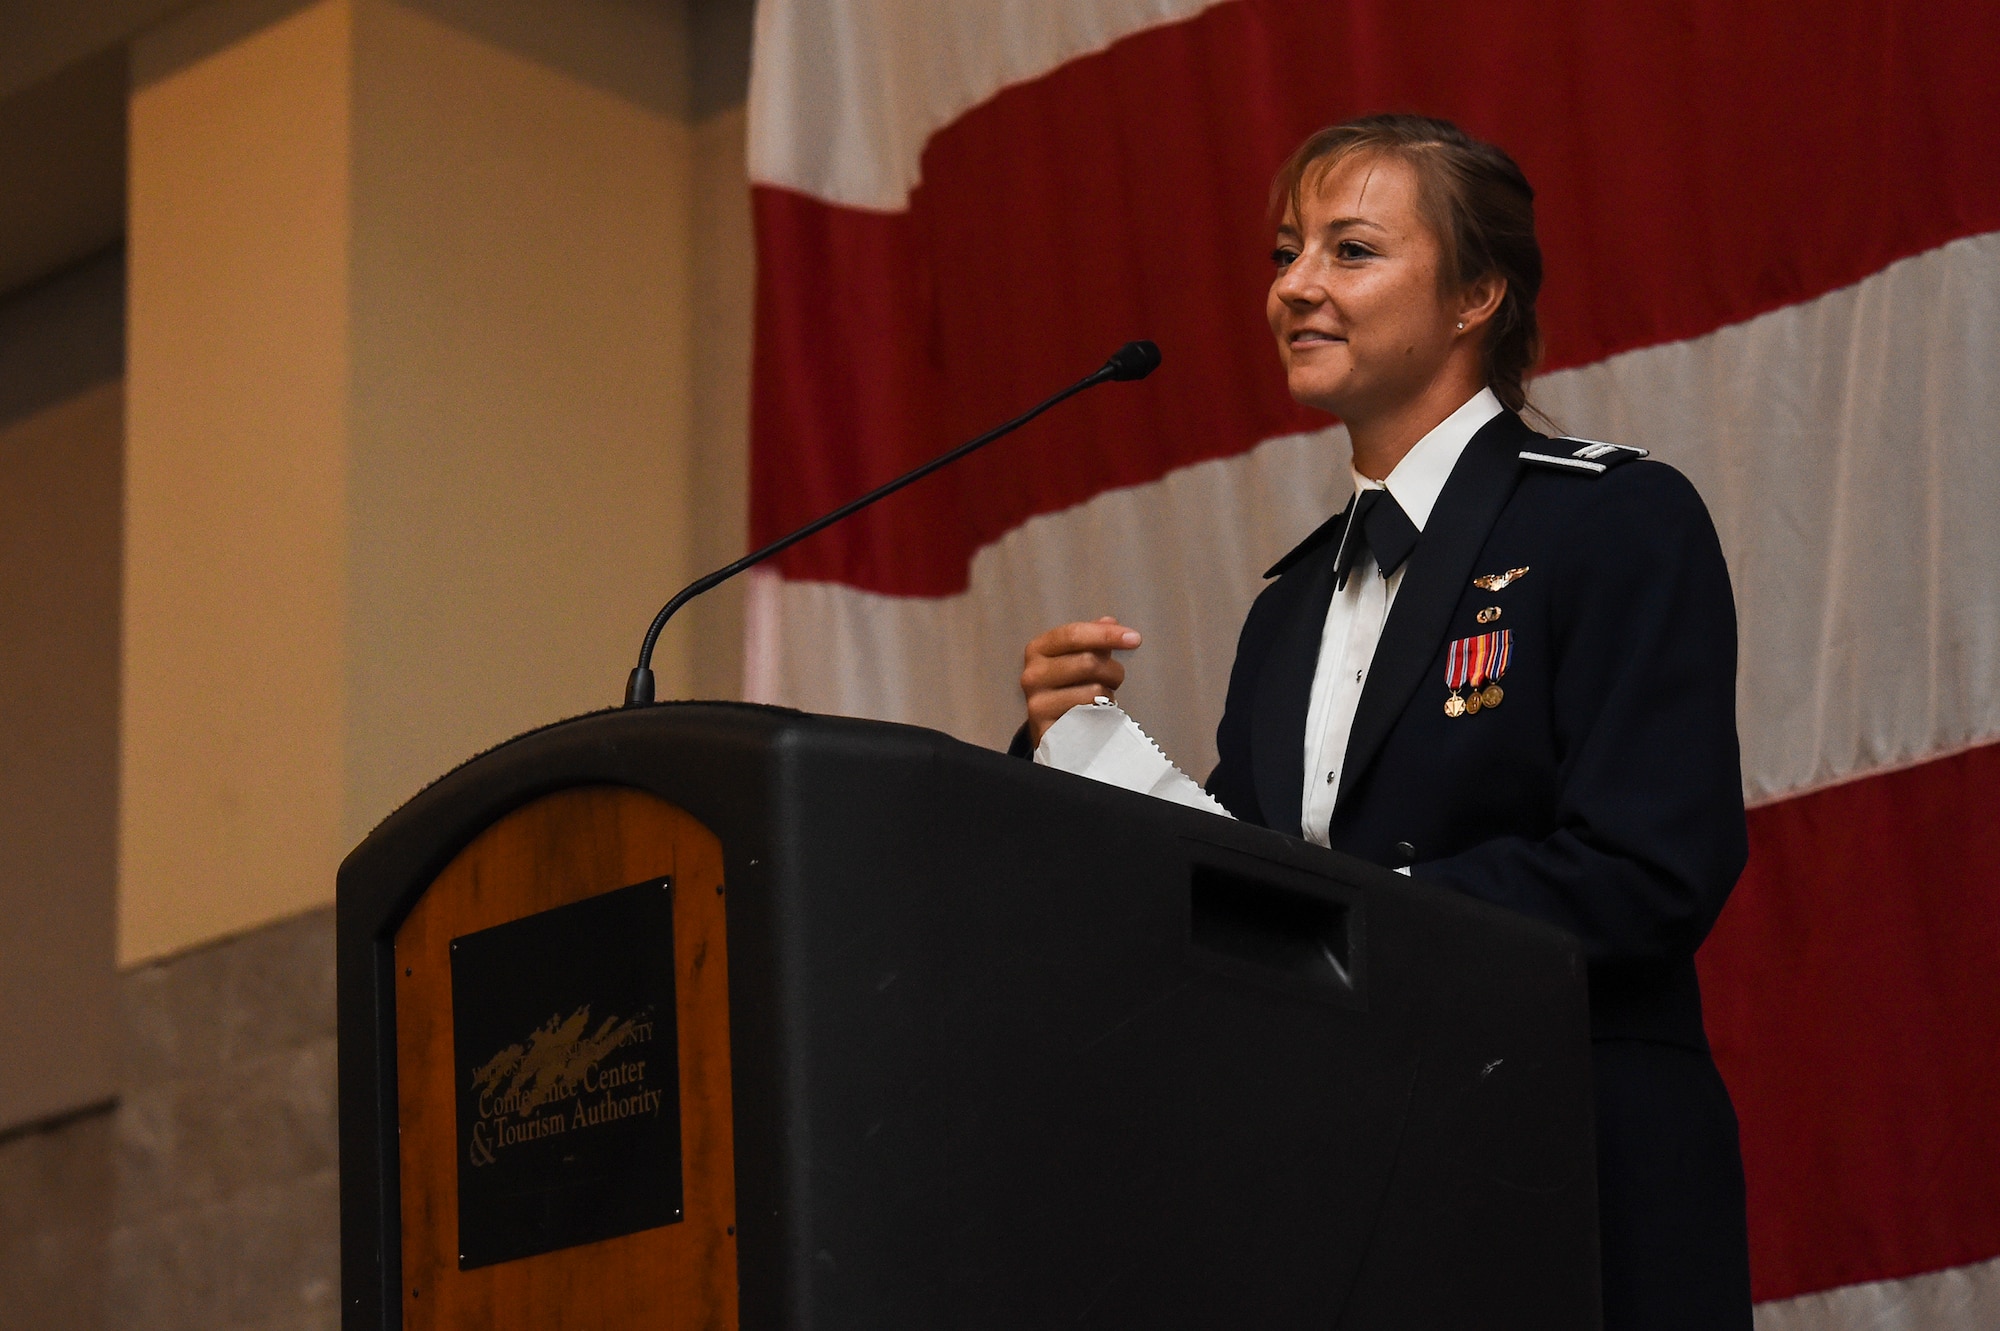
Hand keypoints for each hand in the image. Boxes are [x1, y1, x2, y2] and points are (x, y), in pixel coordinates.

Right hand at [1020, 616, 1142, 747]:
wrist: (1052, 729)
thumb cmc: (1067, 687)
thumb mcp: (1076, 657)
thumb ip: (1093, 638)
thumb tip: (1110, 622)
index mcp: (1038, 650)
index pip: (1073, 634)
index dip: (1106, 634)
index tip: (1134, 639)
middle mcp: (1032, 675)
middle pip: (1089, 662)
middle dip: (1112, 670)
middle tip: (1113, 679)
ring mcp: (1038, 704)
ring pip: (1094, 692)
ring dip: (1109, 695)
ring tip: (1101, 699)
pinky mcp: (1049, 730)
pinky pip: (1091, 718)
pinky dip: (1102, 714)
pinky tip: (1096, 715)